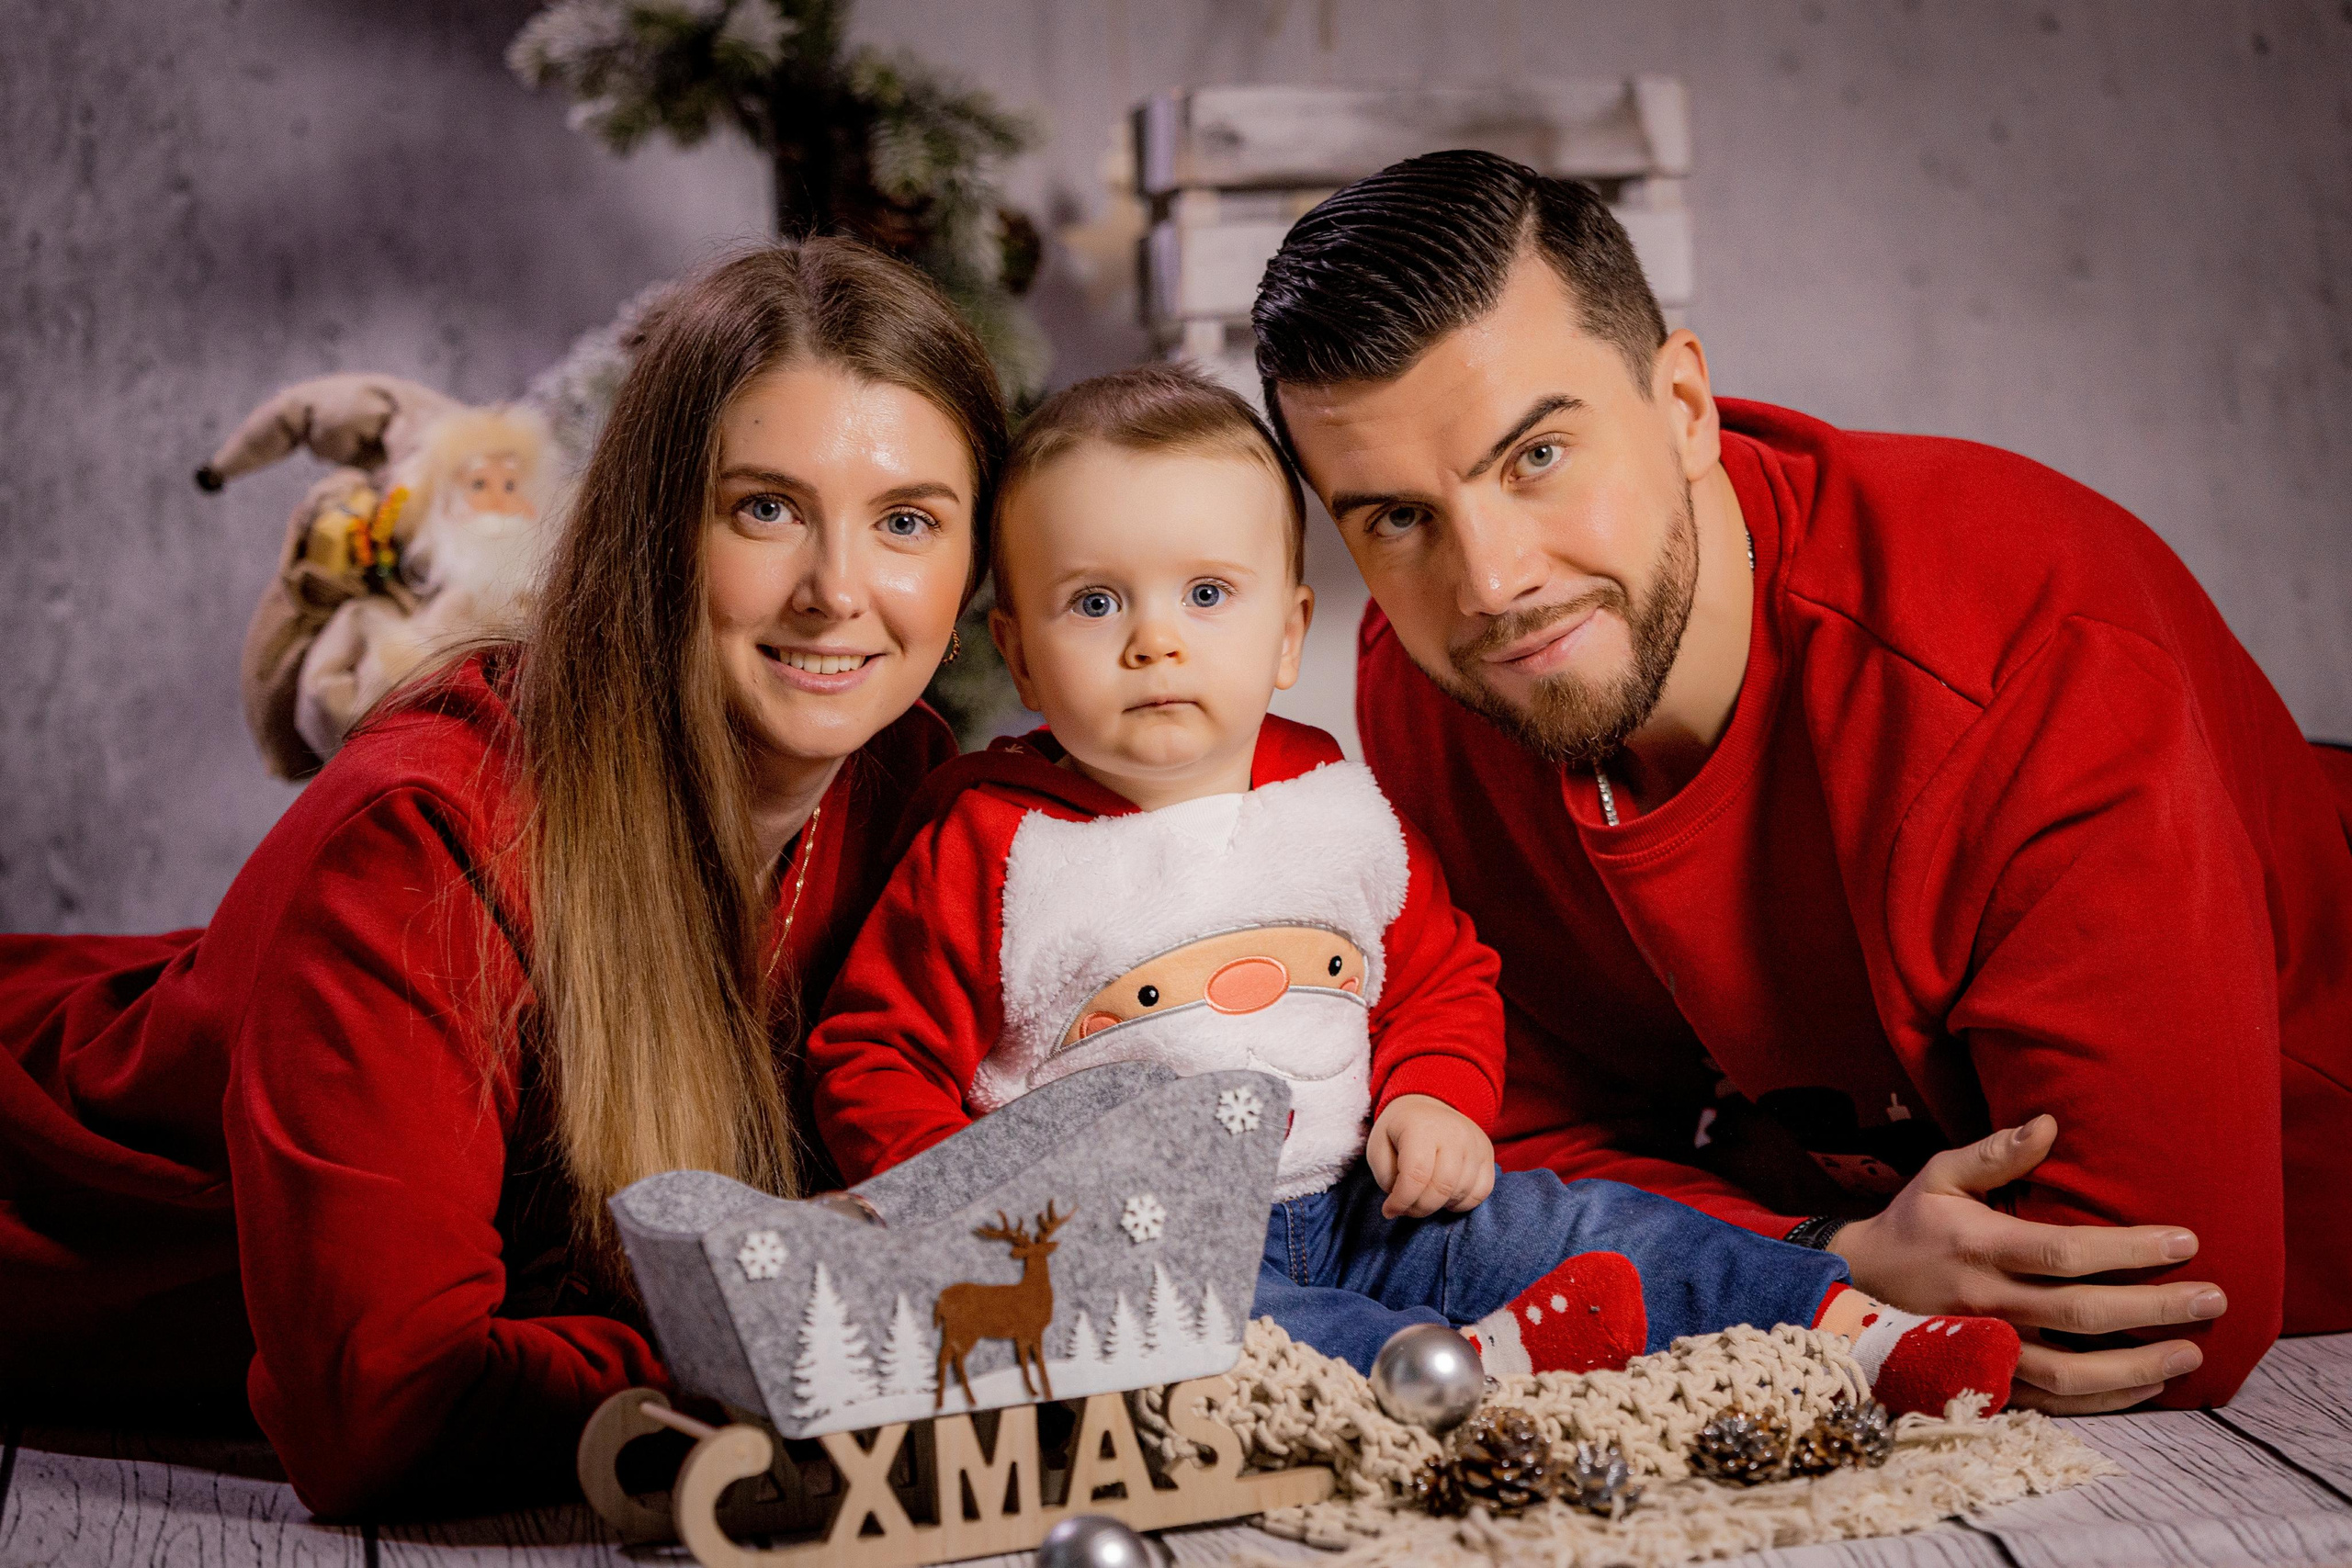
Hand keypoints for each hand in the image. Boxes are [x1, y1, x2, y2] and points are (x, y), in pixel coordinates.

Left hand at [1366, 1094, 1495, 1218]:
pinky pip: (1482, 1191)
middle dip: (1420, 1208)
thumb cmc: (1399, 1131)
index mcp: (1421, 1128)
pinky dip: (1462, 1203)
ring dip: (1439, 1205)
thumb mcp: (1378, 1146)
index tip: (1389, 1209)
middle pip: (1441, 1188)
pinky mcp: (1488, 1152)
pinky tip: (1446, 1196)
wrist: (1427, 1106)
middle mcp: (1453, 1133)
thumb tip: (1400, 1206)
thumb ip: (1386, 1177)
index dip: (1402, 1201)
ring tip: (1424, 1197)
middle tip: (1407, 1207)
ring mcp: (1475, 1143)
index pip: (1416, 1176)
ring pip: (1461, 1192)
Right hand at [1831, 1114, 2225, 1413]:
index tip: (2185, 1241)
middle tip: (2213, 1298)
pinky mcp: (1987, 1380)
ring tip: (2191, 1353)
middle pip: (2081, 1314)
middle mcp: (1985, 1301)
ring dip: (2139, 1366)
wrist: (1857, 1285)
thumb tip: (2049, 1123)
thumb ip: (1994, 1153)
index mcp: (1977, 1245)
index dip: (2128, 1251)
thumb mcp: (1939, 1175)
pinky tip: (2148, 1386)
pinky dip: (2105, 1399)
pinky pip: (2053, 1401)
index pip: (2064, 1252)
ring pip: (2071, 1371)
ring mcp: (1986, 1347)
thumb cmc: (1911, 1224)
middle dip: (2155, 1308)